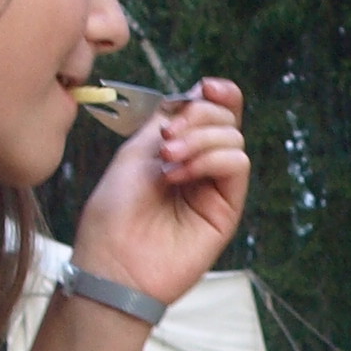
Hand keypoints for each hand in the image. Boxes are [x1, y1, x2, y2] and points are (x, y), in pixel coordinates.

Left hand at [68, 78, 249, 303]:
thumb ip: (168, 120)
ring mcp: (214, 187)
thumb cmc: (114, 211)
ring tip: (168, 160)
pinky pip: (237, 165)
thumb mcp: (134, 152)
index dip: (214, 94)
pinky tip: (180, 175)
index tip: (206, 88)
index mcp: (176, 147)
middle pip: (226, 119)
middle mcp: (200, 165)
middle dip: (199, 117)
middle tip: (168, 139)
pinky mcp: (226, 209)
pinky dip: (211, 159)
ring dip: (201, 139)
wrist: (113, 261)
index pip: (210, 110)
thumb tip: (197, 93)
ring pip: (234, 138)